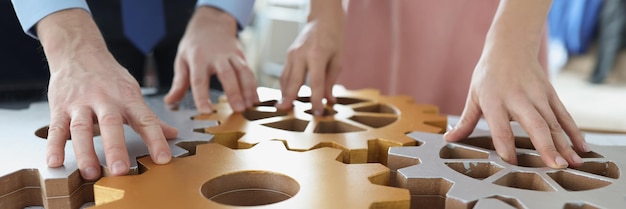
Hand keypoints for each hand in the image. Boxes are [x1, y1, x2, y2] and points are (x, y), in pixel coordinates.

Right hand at [38, 9, 177, 180]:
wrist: (78, 50)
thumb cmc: (109, 77)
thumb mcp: (132, 92)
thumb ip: (149, 117)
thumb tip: (173, 133)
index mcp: (127, 98)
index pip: (145, 120)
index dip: (156, 139)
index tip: (163, 159)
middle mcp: (105, 99)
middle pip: (111, 124)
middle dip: (115, 148)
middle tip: (120, 170)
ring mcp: (80, 103)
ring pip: (82, 128)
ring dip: (86, 152)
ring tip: (90, 173)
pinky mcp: (59, 106)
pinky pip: (56, 128)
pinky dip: (54, 145)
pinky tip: (54, 162)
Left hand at [164, 6, 257, 112]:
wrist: (212, 23)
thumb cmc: (195, 45)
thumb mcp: (182, 60)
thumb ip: (178, 83)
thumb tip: (170, 101)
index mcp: (198, 59)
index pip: (199, 80)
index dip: (202, 96)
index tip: (206, 110)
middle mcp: (216, 56)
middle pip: (226, 74)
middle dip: (233, 92)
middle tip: (238, 109)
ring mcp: (231, 55)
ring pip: (242, 72)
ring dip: (248, 90)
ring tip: (250, 106)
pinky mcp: (242, 56)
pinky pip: (249, 72)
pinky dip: (254, 86)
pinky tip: (256, 100)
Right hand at [276, 0, 343, 114]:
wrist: (323, 20)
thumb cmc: (333, 39)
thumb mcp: (337, 61)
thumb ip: (331, 82)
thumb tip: (328, 101)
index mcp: (317, 55)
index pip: (315, 82)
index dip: (315, 99)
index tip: (317, 112)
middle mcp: (301, 54)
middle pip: (294, 81)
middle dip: (289, 97)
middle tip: (284, 111)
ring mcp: (292, 54)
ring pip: (285, 78)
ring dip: (284, 93)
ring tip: (283, 107)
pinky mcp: (288, 55)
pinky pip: (284, 73)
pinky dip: (284, 86)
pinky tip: (285, 96)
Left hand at [444, 49, 587, 168]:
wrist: (510, 46)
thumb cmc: (488, 75)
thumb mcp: (473, 96)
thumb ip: (465, 121)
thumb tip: (449, 138)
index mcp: (494, 100)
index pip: (501, 128)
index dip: (506, 146)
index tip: (512, 164)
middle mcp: (518, 98)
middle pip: (534, 124)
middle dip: (545, 146)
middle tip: (554, 166)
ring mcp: (537, 95)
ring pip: (553, 122)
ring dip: (564, 144)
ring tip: (571, 165)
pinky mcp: (550, 93)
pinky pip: (564, 115)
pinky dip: (574, 132)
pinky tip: (581, 148)